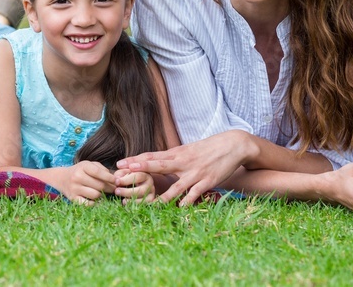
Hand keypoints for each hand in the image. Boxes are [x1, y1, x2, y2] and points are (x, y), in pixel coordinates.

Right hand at [57, 161, 116, 204]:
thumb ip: (102, 169)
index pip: (98, 172)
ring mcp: (74, 188)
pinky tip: (96, 199)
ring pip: (95, 195)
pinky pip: (88, 204)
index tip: (117, 181)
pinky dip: (94, 203)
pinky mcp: (73, 199)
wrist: (62, 178)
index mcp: (83, 167)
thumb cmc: (80, 171)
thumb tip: (115, 179)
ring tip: (104, 193)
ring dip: (102, 195)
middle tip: (114, 189)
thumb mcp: (89, 165)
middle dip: (110, 188)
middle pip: (99, 185)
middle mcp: (77, 177)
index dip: (110, 178)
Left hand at [113, 167, 155, 202]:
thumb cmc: (129, 176)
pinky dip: (137, 205)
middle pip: (141, 190)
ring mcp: (151, 192)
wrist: (137, 183)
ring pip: (144, 198)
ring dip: (132, 200)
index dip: (126, 180)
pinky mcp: (150, 200)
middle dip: (127, 192)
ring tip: (123, 201)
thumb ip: (120, 174)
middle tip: (117, 191)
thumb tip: (117, 178)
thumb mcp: (124, 172)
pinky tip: (128, 204)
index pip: (137, 176)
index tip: (116, 182)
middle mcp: (150, 183)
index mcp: (144, 173)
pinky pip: (145, 204)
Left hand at [119, 130, 250, 205]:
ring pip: (176, 185)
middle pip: (158, 165)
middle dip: (140, 170)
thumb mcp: (188, 150)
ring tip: (150, 204)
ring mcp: (195, 172)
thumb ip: (173, 157)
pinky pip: (195, 193)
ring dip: (163, 196)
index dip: (135, 160)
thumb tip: (156, 161)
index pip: (152, 156)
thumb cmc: (208, 149)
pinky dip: (187, 200)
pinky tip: (180, 208)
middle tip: (124, 174)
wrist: (233, 145)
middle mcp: (183, 162)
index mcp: (176, 154)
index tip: (119, 163)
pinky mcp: (208, 181)